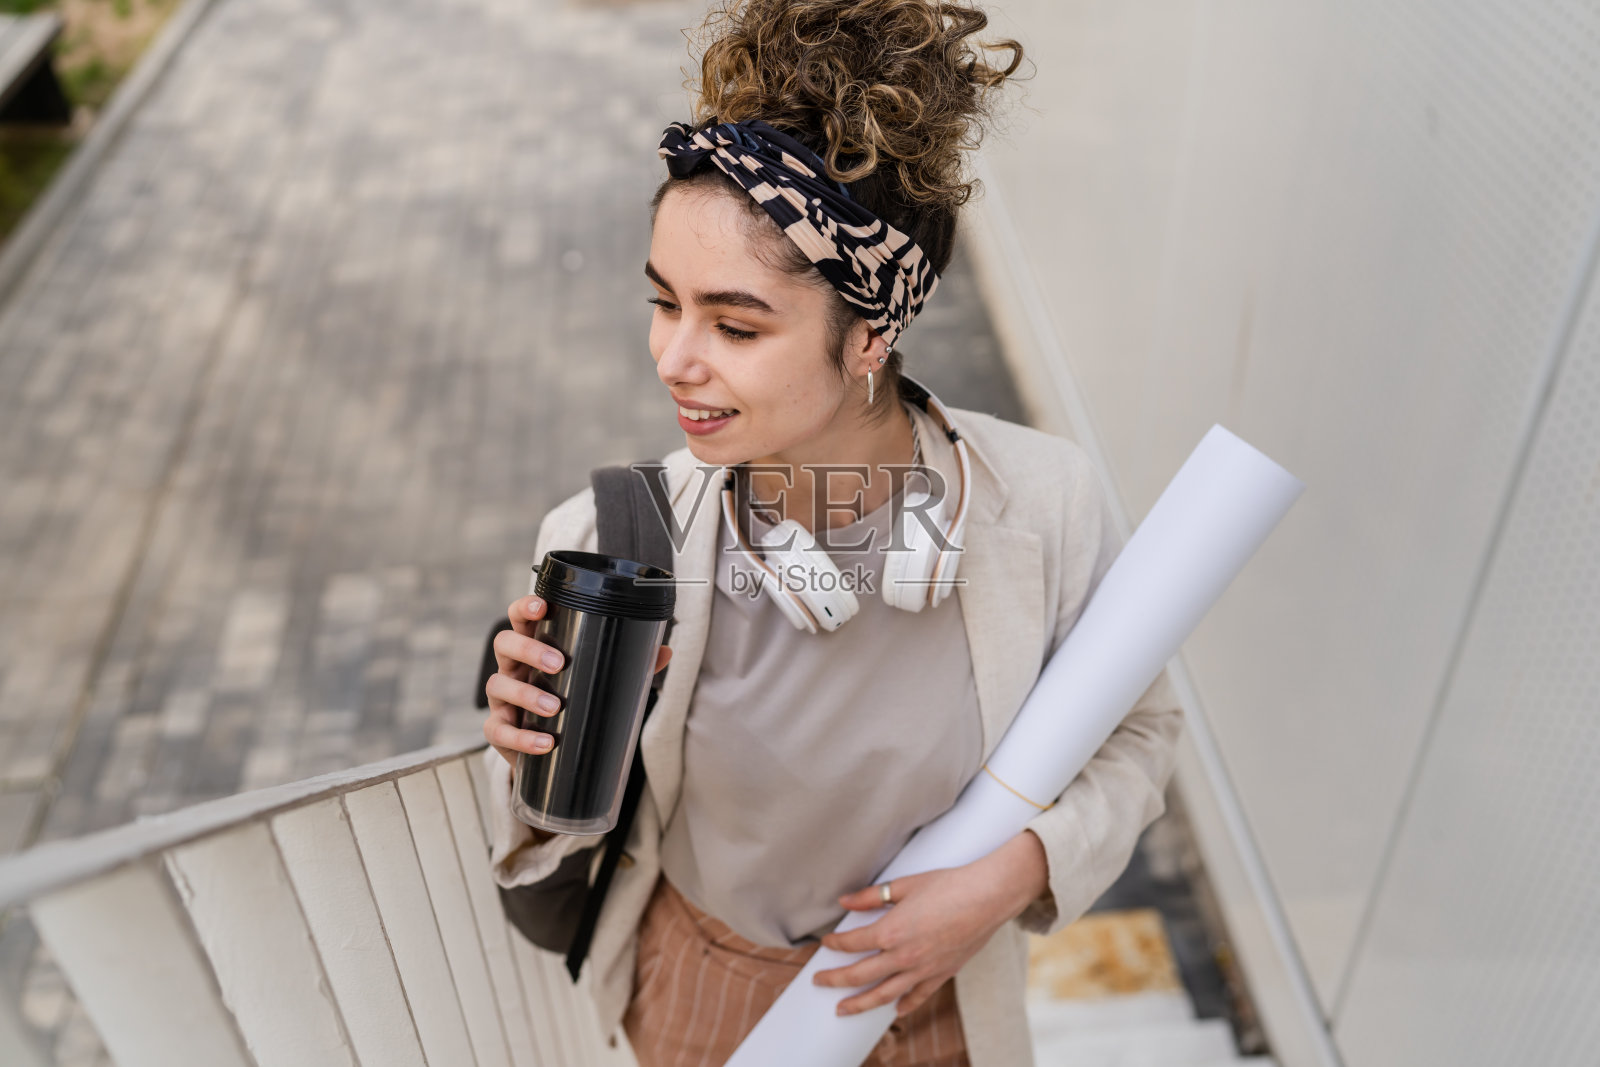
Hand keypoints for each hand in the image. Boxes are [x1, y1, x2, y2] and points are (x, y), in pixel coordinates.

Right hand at [482, 594, 671, 768]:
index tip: (541, 606)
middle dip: (529, 649)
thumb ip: (627, 664)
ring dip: (526, 694)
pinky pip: (499, 730)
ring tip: (554, 706)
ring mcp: (501, 698)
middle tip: (559, 662)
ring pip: (498, 685)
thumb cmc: (570, 700)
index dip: (524, 608)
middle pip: (505, 644)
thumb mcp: (593, 680)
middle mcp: (512, 667)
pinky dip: (521, 738)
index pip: (521, 618)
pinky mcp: (499, 730)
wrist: (550, 748)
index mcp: (533, 646)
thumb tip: (665, 652)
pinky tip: (544, 743)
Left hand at [812, 830, 1048, 1017]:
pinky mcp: (942, 974)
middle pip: (860, 975)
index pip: (853, 943)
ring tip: (843, 1010)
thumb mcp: (905, 885)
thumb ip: (871, 896)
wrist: (988, 897)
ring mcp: (923, 969)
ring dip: (860, 1004)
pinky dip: (905, 1006)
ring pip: (884, 994)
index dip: (835, 943)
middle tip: (819, 982)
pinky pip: (918, 996)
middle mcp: (903, 956)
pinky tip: (895, 1010)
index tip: (826, 942)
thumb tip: (845, 900)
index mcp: (891, 931)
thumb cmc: (948, 885)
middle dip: (835, 980)